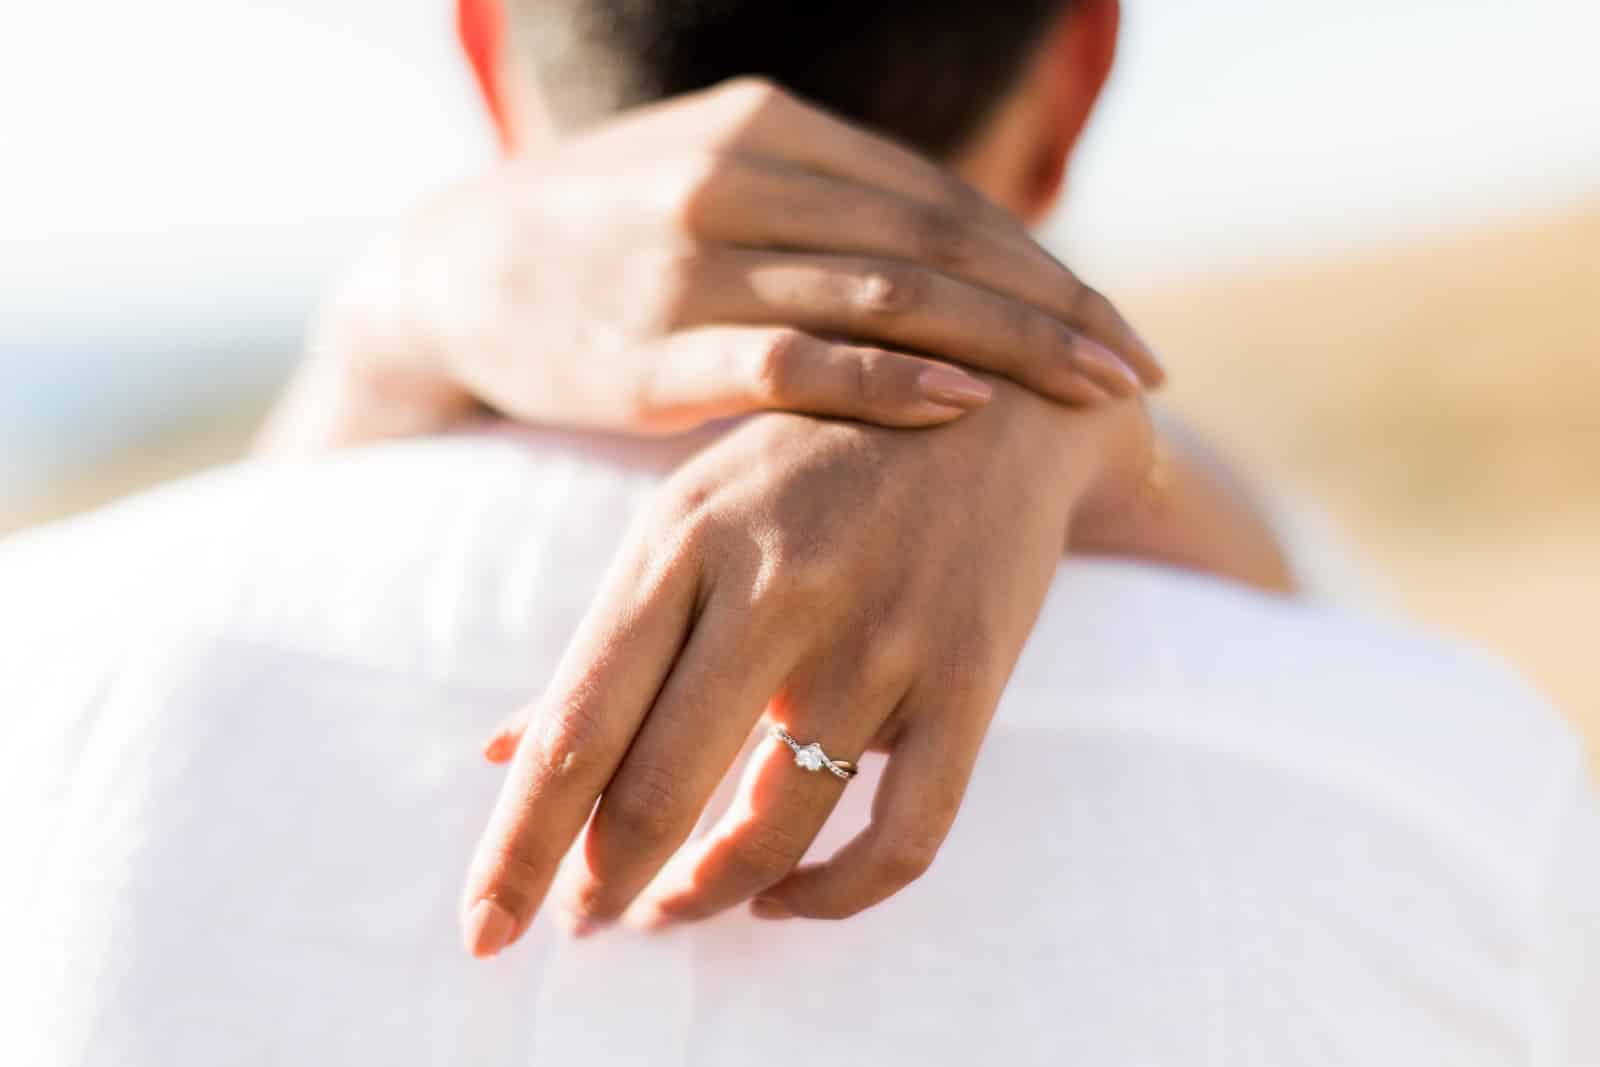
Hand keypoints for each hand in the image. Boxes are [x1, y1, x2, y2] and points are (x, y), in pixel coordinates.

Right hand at [261, 79, 1159, 452]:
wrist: (445, 275)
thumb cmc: (602, 244)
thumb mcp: (712, 187)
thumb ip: (821, 215)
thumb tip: (950, 275)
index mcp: (771, 129)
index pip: (943, 202)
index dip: (1043, 267)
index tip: (1119, 327)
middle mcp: (744, 177)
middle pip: (938, 243)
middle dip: (1056, 310)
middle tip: (1144, 372)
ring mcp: (696, 258)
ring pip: (885, 294)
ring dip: (1008, 344)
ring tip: (1100, 395)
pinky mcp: (653, 346)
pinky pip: (791, 360)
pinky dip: (885, 383)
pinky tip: (966, 407)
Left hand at [458, 380, 1153, 955]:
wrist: (988, 399)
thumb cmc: (809, 465)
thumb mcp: (688, 518)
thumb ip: (607, 642)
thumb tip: (500, 749)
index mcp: (682, 544)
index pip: (576, 724)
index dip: (519, 845)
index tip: (483, 932)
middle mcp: (775, 589)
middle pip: (657, 788)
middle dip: (602, 888)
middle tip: (583, 923)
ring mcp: (880, 636)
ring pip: (776, 825)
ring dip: (707, 894)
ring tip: (674, 908)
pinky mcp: (969, 677)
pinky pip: (904, 837)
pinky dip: (838, 896)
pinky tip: (791, 898)